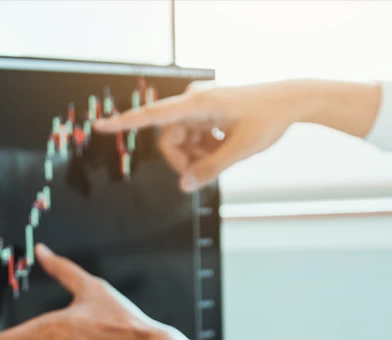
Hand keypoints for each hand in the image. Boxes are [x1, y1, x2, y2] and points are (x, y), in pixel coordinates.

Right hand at [94, 80, 380, 190]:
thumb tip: (184, 186)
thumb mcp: (240, 150)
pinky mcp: (207, 112)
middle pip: (169, 139)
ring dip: (197, 156)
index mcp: (197, 103)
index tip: (99, 126)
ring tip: (222, 156)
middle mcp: (194, 101)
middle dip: (183, 160)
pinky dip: (205, 148)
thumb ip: (210, 170)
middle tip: (203, 175)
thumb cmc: (269, 119)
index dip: (124, 123)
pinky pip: (194, 137)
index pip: (152, 115)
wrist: (293, 100)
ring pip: (182, 141)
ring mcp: (200, 106)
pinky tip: (225, 146)